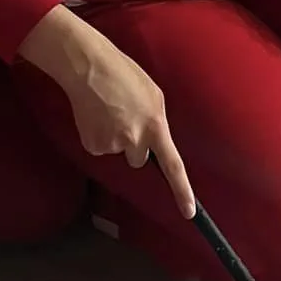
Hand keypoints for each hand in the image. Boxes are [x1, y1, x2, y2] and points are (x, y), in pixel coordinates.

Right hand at [16, 6, 194, 217]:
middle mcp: (136, 140)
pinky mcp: (93, 146)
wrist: (90, 68)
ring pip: (119, 152)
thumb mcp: (153, 95)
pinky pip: (101, 148)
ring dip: (117, 137)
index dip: (182, 190)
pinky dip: (100, 135)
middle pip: (139, 158)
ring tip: (111, 110)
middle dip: (135, 144)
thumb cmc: (126, 75)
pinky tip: (97, 115)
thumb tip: (154, 143)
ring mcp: (113, 145)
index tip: (190, 212)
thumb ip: (156, 122)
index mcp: (156, 125)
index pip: (173, 165)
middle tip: (126, 116)